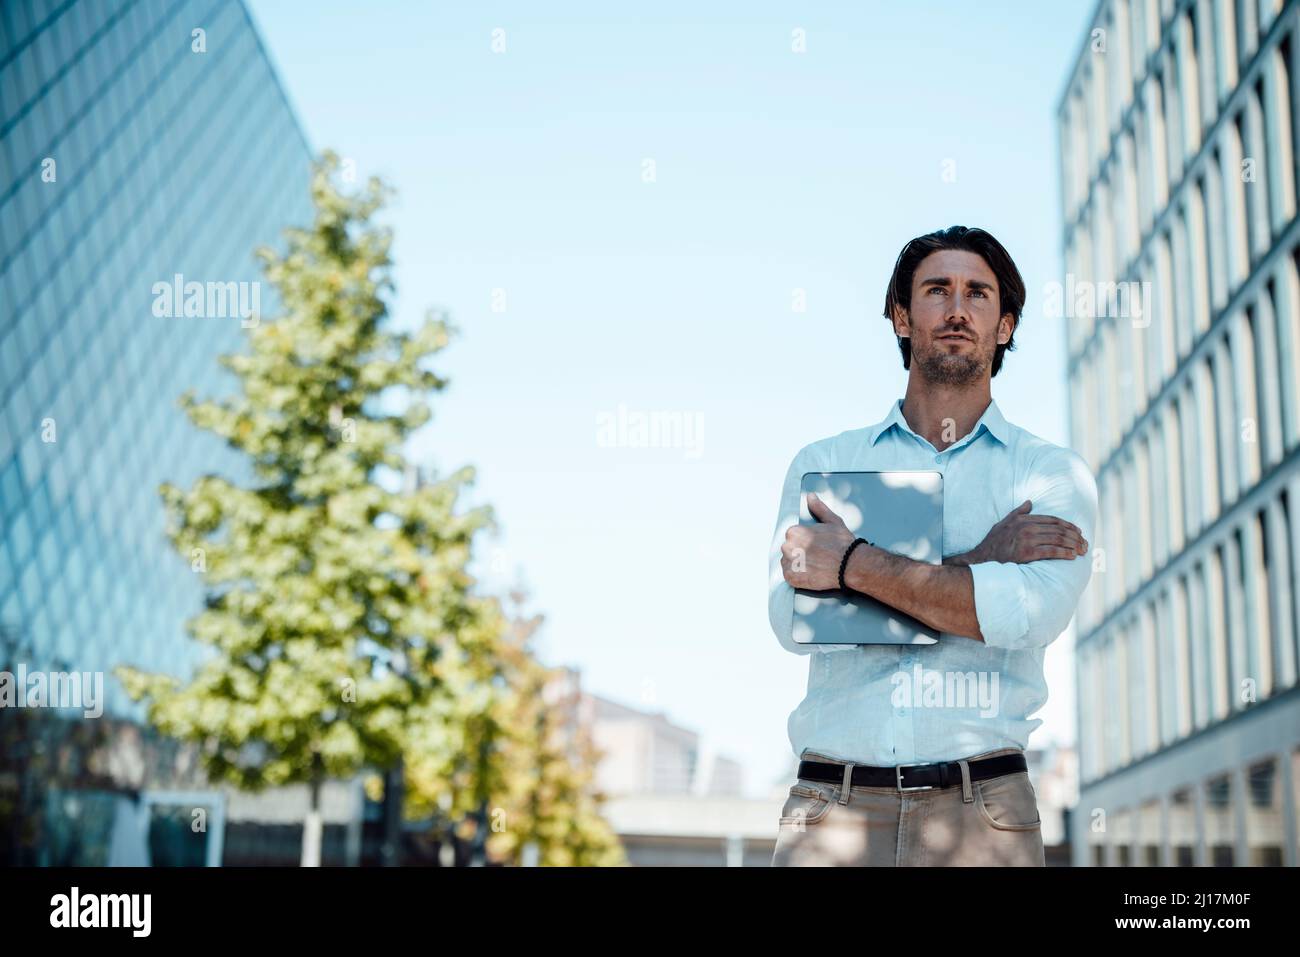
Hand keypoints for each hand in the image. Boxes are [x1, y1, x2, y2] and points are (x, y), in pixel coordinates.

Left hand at [780, 492, 857, 589]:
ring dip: (798, 564)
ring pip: (788, 563)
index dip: (805, 542)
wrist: (850, 564)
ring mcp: (789, 563)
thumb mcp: (832, 521)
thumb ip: (818, 508)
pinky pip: (789, 576)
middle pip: (789, 550)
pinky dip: (798, 576)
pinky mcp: (792, 578)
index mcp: (794, 532)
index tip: (815, 547)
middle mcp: (788, 547)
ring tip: (815, 565)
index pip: (793, 537)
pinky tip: (811, 573)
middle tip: (816, 557)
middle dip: (800, 553)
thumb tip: (811, 497)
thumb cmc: (843, 544)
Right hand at [957, 499, 1087, 564]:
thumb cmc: (993, 542)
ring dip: (1073, 545)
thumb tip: (1030, 502)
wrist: (981, 559)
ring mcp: (1026, 540)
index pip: (1053, 520)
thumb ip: (1019, 512)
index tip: (1079, 532)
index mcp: (1023, 519)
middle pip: (1058, 529)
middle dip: (1075, 536)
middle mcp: (1026, 527)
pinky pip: (1051, 552)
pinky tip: (1072, 556)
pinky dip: (1065, 553)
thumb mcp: (1004, 523)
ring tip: (1082, 550)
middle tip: (1085, 543)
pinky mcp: (1027, 554)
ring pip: (1058, 540)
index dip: (1068, 525)